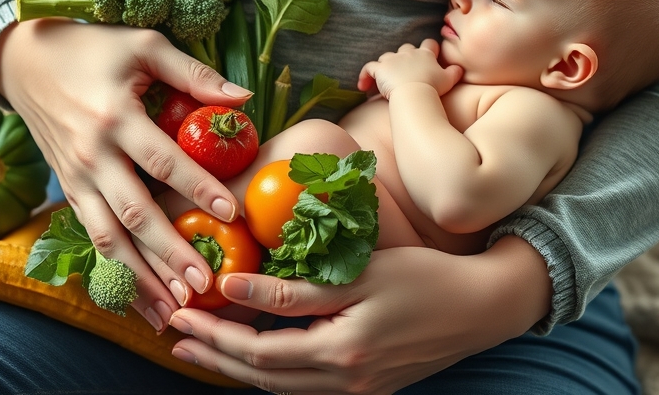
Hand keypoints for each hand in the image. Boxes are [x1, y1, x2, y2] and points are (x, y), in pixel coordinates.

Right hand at [0, 19, 253, 329]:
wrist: (23, 61)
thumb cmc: (93, 48)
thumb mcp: (143, 46)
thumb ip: (193, 74)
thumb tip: (244, 98)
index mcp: (114, 116)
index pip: (162, 160)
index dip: (198, 187)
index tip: (232, 213)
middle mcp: (92, 154)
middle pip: (134, 212)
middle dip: (169, 252)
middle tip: (203, 283)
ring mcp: (76, 177)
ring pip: (108, 238)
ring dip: (140, 277)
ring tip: (173, 308)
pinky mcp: (69, 190)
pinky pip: (93, 238)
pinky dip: (116, 271)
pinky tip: (139, 298)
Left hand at [167, 236, 551, 394]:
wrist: (482, 307)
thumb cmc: (424, 279)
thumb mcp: (358, 274)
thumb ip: (292, 288)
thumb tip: (232, 286)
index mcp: (340, 353)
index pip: (257, 351)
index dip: (215, 336)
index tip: (181, 317)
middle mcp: (345, 382)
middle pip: (262, 377)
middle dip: (215, 357)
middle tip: (175, 337)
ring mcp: (357, 391)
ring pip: (280, 387)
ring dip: (238, 367)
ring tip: (203, 347)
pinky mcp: (367, 389)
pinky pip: (305, 386)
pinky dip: (272, 370)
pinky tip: (255, 354)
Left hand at [357, 39, 462, 98]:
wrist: (415, 93)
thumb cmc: (433, 87)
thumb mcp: (449, 79)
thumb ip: (455, 72)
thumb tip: (460, 68)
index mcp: (425, 54)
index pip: (428, 44)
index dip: (429, 48)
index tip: (429, 55)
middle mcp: (408, 53)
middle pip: (405, 48)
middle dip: (405, 56)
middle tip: (405, 70)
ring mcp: (392, 60)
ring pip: (386, 57)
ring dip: (386, 66)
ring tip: (384, 79)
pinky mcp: (380, 69)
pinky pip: (369, 68)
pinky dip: (365, 76)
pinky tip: (363, 86)